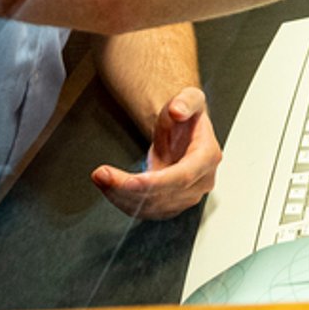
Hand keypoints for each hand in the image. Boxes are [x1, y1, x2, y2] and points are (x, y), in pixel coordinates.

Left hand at [91, 87, 221, 219]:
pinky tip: (110, 188)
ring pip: (153, 207)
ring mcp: (188, 196)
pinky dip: (124, 202)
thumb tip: (178, 111)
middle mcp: (202, 181)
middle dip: (129, 189)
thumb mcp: (189, 98)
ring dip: (122, 197)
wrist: (182, 131)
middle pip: (164, 195)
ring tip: (101, 178)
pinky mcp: (172, 204)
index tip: (129, 181)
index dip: (154, 183)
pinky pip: (147, 211)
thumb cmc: (185, 118)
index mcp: (207, 157)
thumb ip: (185, 101)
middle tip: (101, 175)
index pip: (182, 176)